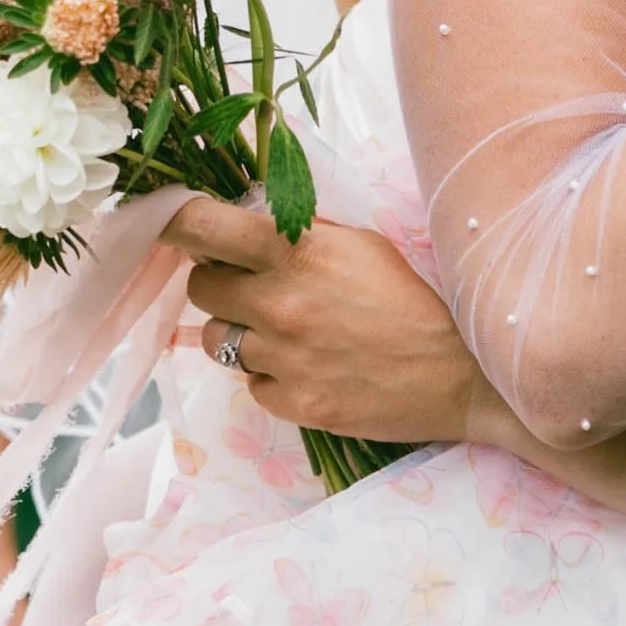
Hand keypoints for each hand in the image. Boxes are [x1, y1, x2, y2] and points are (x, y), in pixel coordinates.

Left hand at [163, 197, 480, 444]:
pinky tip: (312, 369)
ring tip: (288, 333)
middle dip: (219, 283)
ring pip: (217, 339)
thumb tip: (243, 222)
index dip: (175, 224)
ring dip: (241, 332)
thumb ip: (299, 233)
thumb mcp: (360, 244)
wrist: (460, 372)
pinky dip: (273, 376)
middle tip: (255, 287)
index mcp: (295, 252)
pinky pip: (252, 383)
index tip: (166, 224)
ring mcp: (283, 358)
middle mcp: (279, 303)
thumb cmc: (412, 298)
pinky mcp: (292, 403)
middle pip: (200, 287)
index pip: (201, 228)